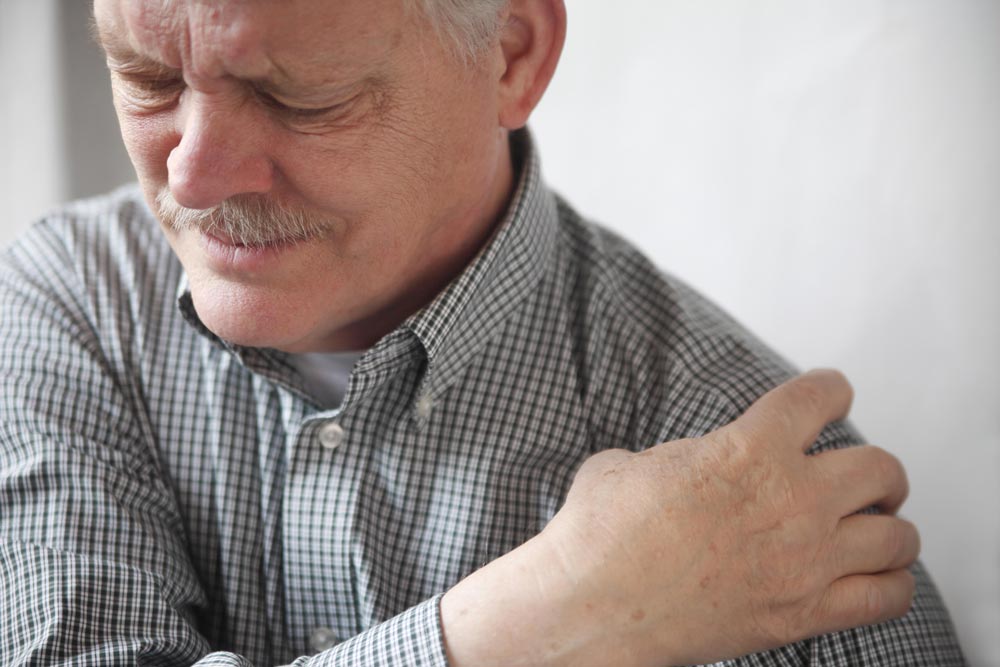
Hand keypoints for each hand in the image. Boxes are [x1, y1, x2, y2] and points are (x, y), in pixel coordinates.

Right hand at [440, 369, 918, 666]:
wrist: (591, 604)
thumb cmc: (601, 533)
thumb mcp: (637, 462)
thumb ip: (688, 454)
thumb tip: (698, 462)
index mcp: (749, 448)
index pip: (821, 396)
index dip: (831, 390)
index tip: (832, 396)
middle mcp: (792, 500)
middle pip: (881, 468)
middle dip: (875, 469)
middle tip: (863, 477)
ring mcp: (804, 561)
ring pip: (897, 535)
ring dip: (888, 526)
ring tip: (873, 527)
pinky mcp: (802, 614)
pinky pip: (886, 598)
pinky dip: (890, 584)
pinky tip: (874, 576)